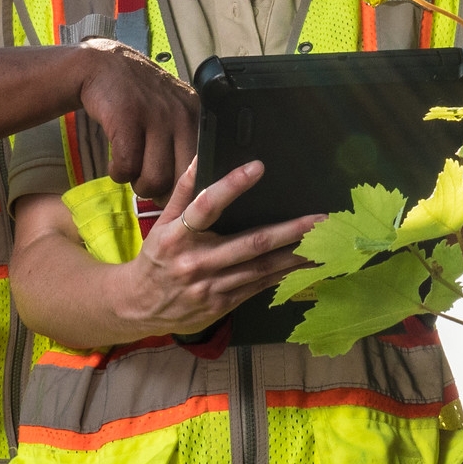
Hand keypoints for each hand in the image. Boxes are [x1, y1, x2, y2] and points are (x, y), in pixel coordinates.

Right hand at [75, 39, 199, 199]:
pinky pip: (127, 167)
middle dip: (162, 193)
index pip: (203, 168)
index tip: (173, 190)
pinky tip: (116, 164)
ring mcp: (155, 117)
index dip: (187, 188)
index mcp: (196, 117)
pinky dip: (118, 173)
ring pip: (154, 179)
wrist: (102, 67)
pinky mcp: (128, 120)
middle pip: (180, 180)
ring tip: (131, 172)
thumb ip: (185, 141)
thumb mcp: (173, 111)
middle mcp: (182, 116)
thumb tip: (191, 185)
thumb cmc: (137, 98)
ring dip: (138, 184)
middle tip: (149, 185)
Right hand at [114, 159, 320, 336]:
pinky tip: (304, 266)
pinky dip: (283, 276)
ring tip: (323, 243)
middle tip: (320, 219)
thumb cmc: (156, 258)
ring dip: (295, 256)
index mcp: (178, 235)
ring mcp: (211, 287)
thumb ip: (184, 192)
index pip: (206, 205)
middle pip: (250, 243)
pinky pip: (258, 288)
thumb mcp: (162, 223)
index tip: (258, 167)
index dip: (231, 185)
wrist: (139, 307)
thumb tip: (199, 156)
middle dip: (289, 231)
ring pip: (261, 269)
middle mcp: (196, 261)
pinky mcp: (221, 305)